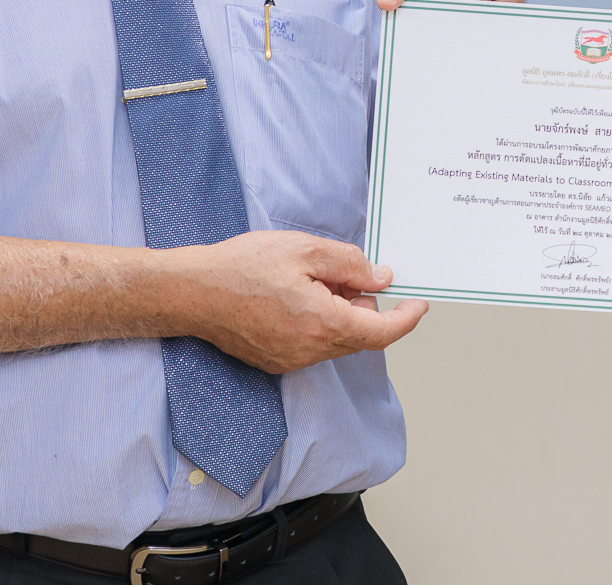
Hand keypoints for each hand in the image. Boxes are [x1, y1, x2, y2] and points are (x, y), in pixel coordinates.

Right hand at [174, 230, 428, 374]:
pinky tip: (297, 295)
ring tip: (314, 279)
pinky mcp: (274, 361)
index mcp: (322, 324)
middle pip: (359, 335)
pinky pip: (313, 344)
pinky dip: (319, 322)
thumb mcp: (305, 249)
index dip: (406, 319)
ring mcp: (290, 361)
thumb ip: (351, 265)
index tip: (419, 304)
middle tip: (348, 273)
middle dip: (364, 305)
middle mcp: (309, 351)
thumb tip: (380, 280)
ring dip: (340, 313)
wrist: (192, 291)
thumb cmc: (243, 266)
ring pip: (335, 339)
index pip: (381, 333)